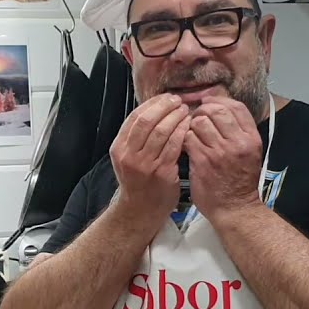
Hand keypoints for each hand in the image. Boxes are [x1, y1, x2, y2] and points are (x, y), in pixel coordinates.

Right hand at [109, 93, 190, 226]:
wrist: (141, 211)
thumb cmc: (139, 181)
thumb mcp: (129, 157)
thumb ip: (137, 137)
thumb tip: (155, 109)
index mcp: (119, 147)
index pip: (135, 117)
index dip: (153, 103)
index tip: (166, 97)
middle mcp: (129, 155)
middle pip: (147, 120)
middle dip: (165, 107)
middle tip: (178, 101)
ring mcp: (145, 165)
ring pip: (162, 131)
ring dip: (176, 117)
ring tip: (186, 111)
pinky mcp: (162, 173)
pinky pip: (174, 146)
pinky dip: (182, 132)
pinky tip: (189, 126)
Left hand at [184, 96, 263, 219]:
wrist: (235, 209)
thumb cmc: (239, 181)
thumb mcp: (249, 153)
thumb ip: (237, 132)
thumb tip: (217, 108)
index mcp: (251, 138)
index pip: (236, 106)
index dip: (219, 100)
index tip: (209, 103)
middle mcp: (238, 142)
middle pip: (216, 110)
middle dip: (202, 111)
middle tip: (196, 119)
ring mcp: (220, 152)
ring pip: (199, 122)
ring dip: (191, 125)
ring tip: (191, 134)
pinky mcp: (203, 161)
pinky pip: (188, 138)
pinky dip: (184, 138)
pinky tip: (186, 146)